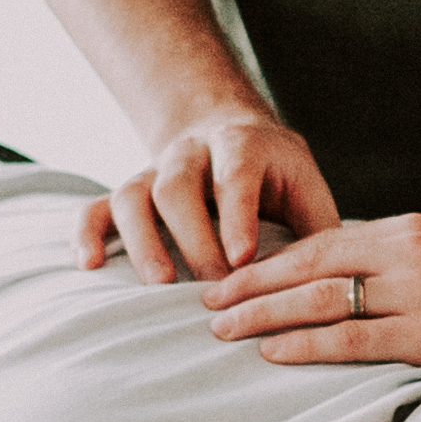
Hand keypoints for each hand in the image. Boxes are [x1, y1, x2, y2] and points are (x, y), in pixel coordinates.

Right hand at [79, 105, 337, 285]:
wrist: (228, 135)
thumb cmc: (276, 176)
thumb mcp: (305, 188)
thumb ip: (319, 229)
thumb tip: (333, 284)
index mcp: (242, 146)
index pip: (236, 174)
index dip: (236, 215)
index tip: (241, 259)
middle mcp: (191, 153)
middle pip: (177, 186)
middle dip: (192, 238)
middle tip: (211, 287)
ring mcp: (152, 171)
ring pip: (133, 195)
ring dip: (142, 240)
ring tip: (157, 285)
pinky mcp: (128, 193)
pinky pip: (97, 208)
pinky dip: (87, 234)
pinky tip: (88, 265)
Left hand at [202, 209, 420, 370]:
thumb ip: (393, 266)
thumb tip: (332, 282)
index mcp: (408, 230)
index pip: (321, 241)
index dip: (268, 261)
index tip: (227, 278)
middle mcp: (409, 251)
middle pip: (310, 265)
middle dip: (251, 285)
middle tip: (204, 304)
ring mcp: (420, 291)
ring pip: (321, 299)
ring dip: (264, 315)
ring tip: (222, 330)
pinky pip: (351, 338)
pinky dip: (306, 344)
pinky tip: (271, 351)